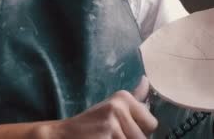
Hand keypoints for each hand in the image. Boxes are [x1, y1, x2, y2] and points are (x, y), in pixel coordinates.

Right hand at [33, 77, 157, 138]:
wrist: (62, 136)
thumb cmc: (90, 124)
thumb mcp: (112, 106)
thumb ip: (134, 97)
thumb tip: (146, 80)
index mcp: (123, 98)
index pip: (152, 123)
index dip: (141, 132)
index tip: (124, 131)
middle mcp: (118, 106)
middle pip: (143, 137)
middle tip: (112, 136)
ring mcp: (111, 123)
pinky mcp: (105, 138)